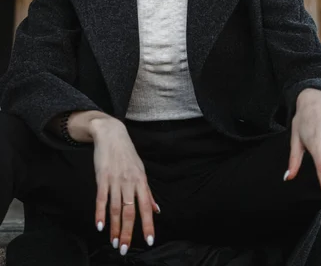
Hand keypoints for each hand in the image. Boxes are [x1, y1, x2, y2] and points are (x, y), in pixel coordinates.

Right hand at [90, 117, 159, 254]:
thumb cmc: (127, 154)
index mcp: (141, 181)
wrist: (111, 134)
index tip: (150, 240)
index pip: (146, 206)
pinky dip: (100, 213)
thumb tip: (157, 209)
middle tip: (124, 249)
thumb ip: (147, 192)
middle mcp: (129, 182)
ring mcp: (115, 180)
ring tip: (114, 242)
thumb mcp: (141, 170)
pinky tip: (99, 226)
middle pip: (129, 211)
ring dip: (114, 227)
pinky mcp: (102, 177)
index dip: (148, 224)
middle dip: (128, 232)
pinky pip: (101, 198)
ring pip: (115, 208)